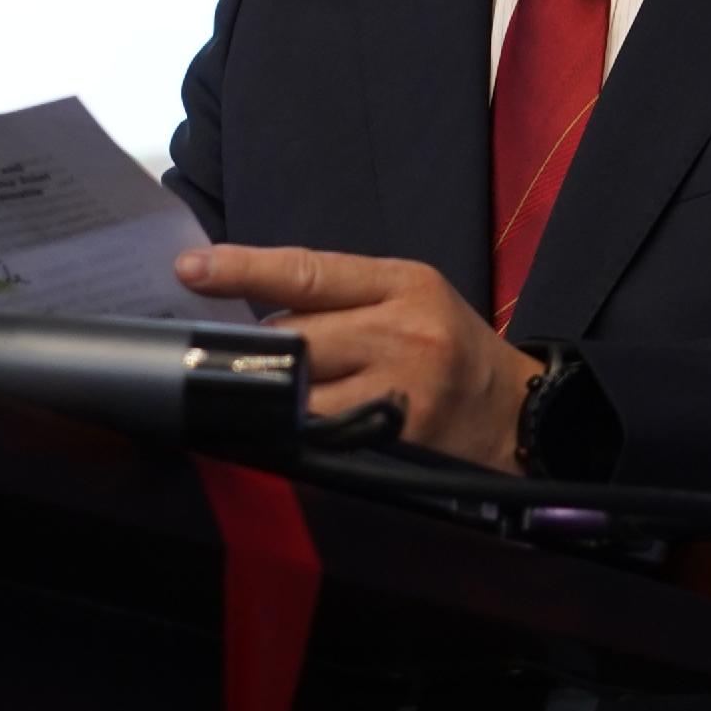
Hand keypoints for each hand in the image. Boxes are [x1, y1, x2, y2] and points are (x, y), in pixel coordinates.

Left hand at [174, 244, 542, 469]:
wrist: (521, 418)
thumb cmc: (450, 351)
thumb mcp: (410, 300)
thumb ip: (339, 299)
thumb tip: (250, 310)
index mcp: (404, 284)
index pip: (307, 270)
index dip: (243, 268)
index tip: (190, 268)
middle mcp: (404, 332)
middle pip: (295, 335)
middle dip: (258, 350)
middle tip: (235, 358)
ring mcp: (402, 391)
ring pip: (300, 389)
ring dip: (276, 395)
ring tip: (283, 397)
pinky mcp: (398, 442)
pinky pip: (320, 435)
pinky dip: (297, 430)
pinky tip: (297, 429)